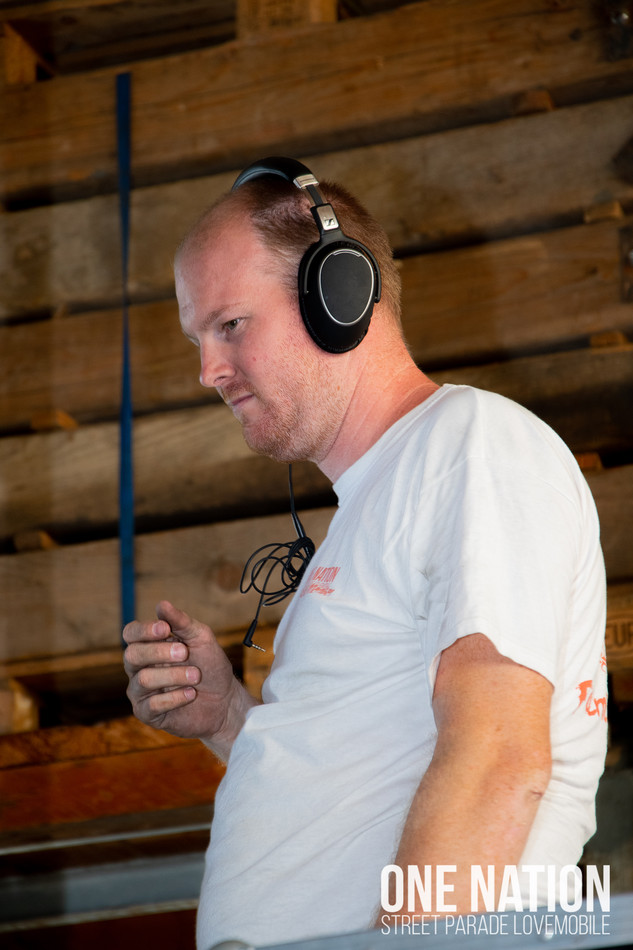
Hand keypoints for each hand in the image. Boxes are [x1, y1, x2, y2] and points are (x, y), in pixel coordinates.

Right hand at [123, 600, 246, 747]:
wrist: (224, 700)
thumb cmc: (210, 666)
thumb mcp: (201, 639)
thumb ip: (181, 622)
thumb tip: (161, 604)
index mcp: (149, 645)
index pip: (131, 633)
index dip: (144, 630)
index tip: (165, 629)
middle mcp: (139, 667)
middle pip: (132, 655)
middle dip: (160, 653)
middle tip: (185, 653)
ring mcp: (141, 691)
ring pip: (143, 680)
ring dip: (174, 676)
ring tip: (196, 676)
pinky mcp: (147, 713)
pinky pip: (152, 705)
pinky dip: (175, 697)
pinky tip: (191, 694)